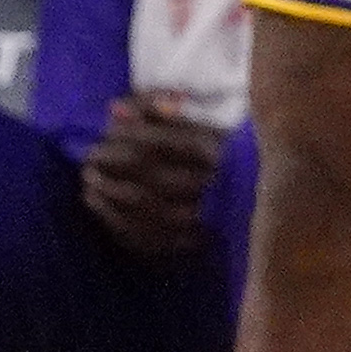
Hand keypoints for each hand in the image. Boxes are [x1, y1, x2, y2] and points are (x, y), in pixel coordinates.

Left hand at [80, 97, 227, 260]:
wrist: (260, 200)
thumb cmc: (226, 155)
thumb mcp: (203, 126)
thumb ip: (159, 113)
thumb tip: (114, 108)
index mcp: (214, 150)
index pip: (157, 141)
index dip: (124, 138)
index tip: (103, 135)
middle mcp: (207, 183)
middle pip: (145, 171)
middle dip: (110, 164)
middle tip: (90, 159)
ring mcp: (197, 217)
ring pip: (140, 205)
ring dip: (107, 192)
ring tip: (90, 182)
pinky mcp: (185, 243)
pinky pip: (143, 235)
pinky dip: (113, 220)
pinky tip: (100, 207)